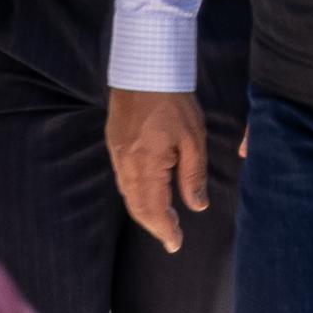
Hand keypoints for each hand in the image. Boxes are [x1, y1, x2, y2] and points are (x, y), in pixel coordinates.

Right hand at [108, 90, 209, 251]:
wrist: (146, 67)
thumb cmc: (174, 101)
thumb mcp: (193, 139)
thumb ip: (193, 175)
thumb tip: (197, 206)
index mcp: (146, 165)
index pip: (153, 210)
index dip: (164, 230)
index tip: (176, 244)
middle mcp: (126, 164)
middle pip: (137, 206)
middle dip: (154, 225)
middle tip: (172, 238)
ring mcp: (117, 153)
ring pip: (128, 193)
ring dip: (145, 211)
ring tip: (164, 220)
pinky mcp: (115, 142)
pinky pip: (123, 178)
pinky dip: (136, 193)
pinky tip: (149, 193)